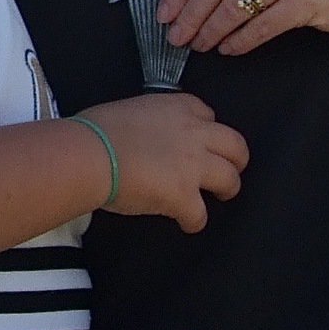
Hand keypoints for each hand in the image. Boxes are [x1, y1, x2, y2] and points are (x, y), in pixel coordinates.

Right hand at [83, 92, 248, 232]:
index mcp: (179, 107)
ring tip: (215, 197)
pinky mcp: (184, 196)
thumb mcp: (134, 109)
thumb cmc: (100, 128)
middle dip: (236, 160)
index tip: (198, 142)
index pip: (208, 115)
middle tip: (226, 172)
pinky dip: (193, 221)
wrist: (92, 152)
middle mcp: (194, 133)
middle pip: (236, 145)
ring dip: (226, 189)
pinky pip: (201, 215)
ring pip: (231, 179)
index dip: (206, 131)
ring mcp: (193, 165)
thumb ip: (153, 121)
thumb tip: (148, 137)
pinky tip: (184, 222)